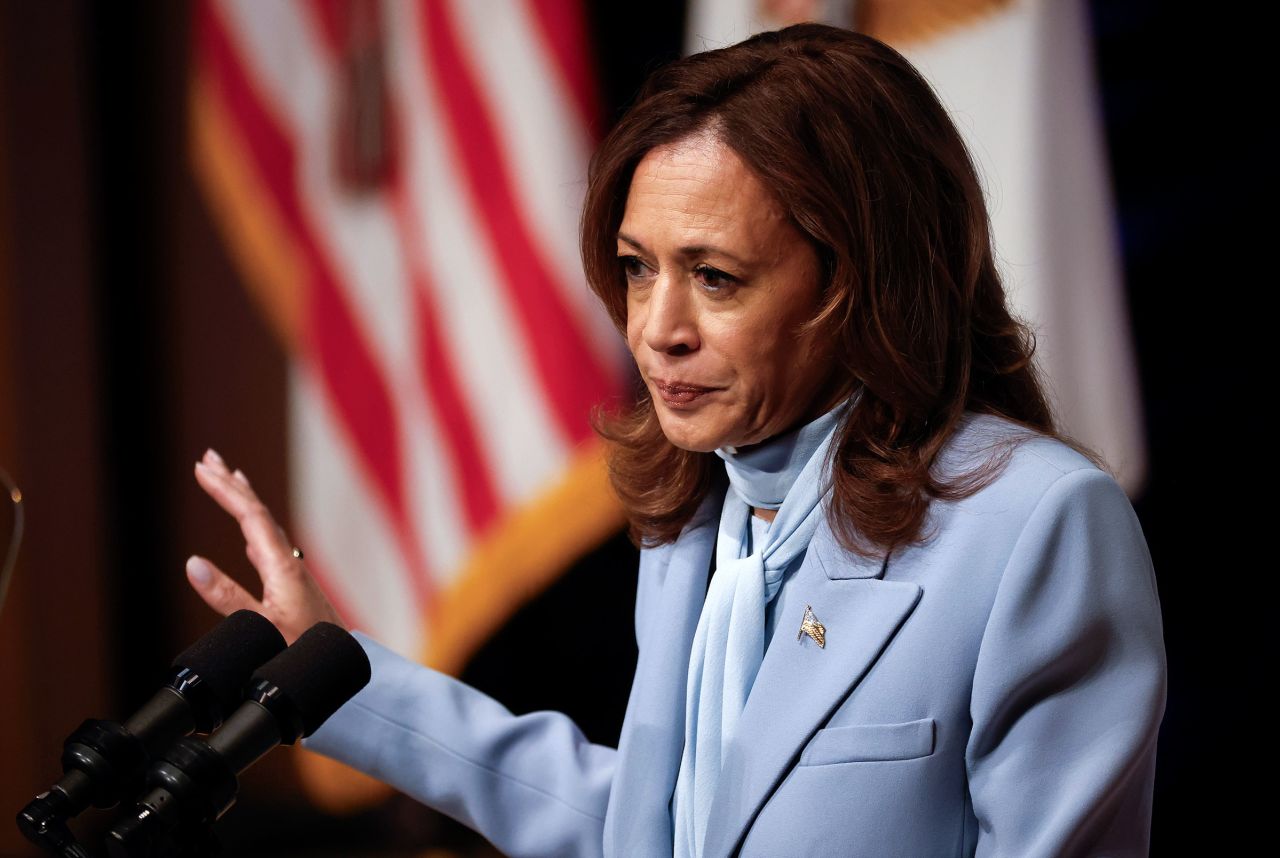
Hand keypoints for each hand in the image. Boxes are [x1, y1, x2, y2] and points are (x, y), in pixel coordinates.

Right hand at [187, 448, 343, 643]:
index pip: (251, 516)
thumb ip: (226, 597)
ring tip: (230, 482)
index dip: (226, 490)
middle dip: (233, 485)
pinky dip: (255, 533)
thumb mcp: (260, 628)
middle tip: (209, 458)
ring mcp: (294, 575)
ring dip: (245, 504)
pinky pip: (271, 548)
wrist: (344, 671)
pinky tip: (251, 540)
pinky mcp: (295, 590)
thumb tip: (192, 564)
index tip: (202, 468)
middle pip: (259, 513)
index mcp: (282, 566)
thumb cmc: (305, 654)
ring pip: (266, 528)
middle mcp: (291, 564)